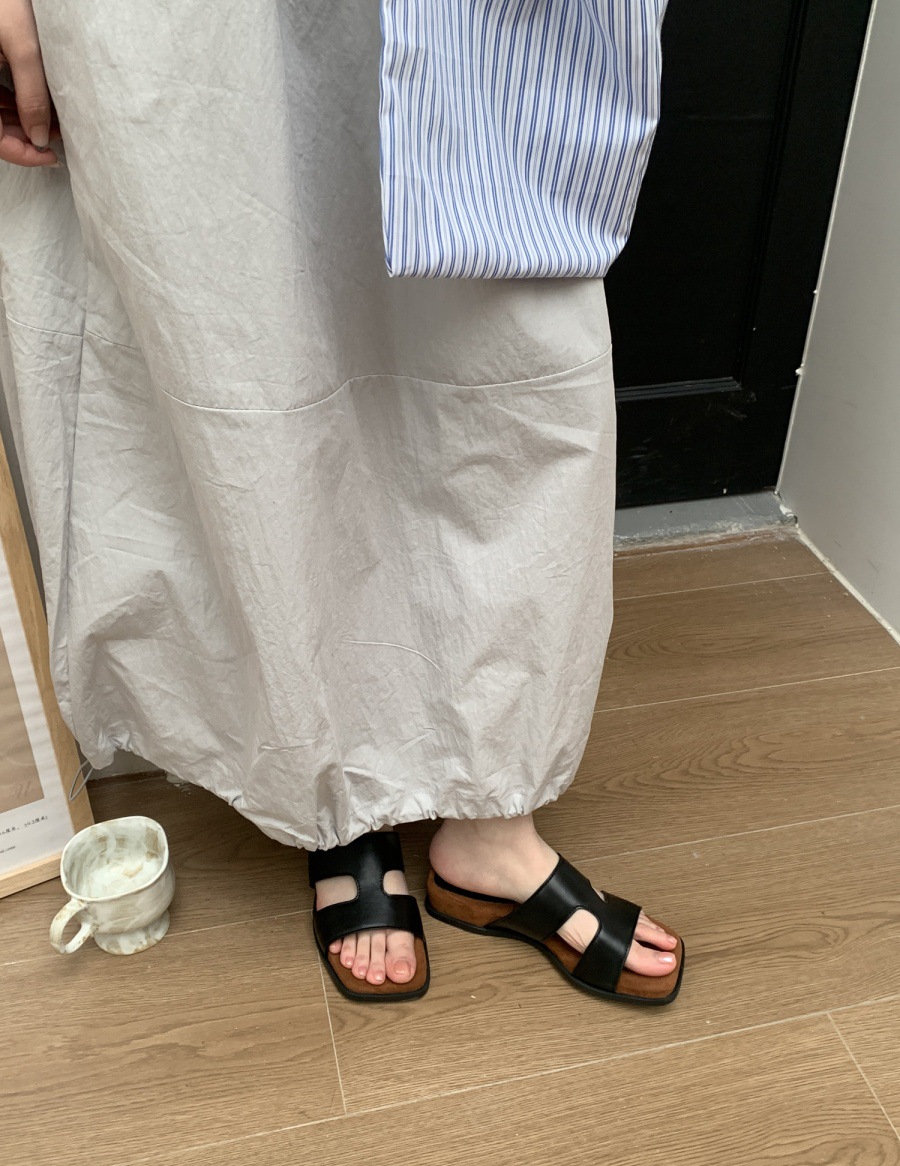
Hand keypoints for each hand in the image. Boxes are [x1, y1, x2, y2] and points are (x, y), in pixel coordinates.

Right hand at [0, 0, 60, 166]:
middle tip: (59, 137)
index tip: (49, 156)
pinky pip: (1, 94)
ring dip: (27, 122)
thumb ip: (32, 94)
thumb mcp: (22, 48)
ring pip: (0, 113)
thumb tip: (40, 138)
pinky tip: (45, 103)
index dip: (21, 153)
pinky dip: (22, 103)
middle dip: (28, 137)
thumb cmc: (5, 1)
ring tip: (58, 121)